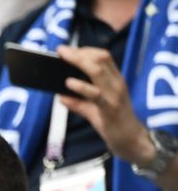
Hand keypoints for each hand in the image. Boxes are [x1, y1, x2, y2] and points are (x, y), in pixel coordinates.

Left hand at [56, 45, 153, 165]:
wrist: (131, 141)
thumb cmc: (113, 123)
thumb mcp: (93, 110)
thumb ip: (78, 103)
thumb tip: (60, 96)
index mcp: (115, 80)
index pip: (104, 57)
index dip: (86, 50)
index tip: (69, 49)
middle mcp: (117, 84)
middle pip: (101, 59)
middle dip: (79, 52)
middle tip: (61, 50)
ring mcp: (114, 95)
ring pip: (98, 72)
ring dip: (79, 63)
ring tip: (64, 60)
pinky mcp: (110, 109)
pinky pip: (95, 94)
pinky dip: (80, 87)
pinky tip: (68, 83)